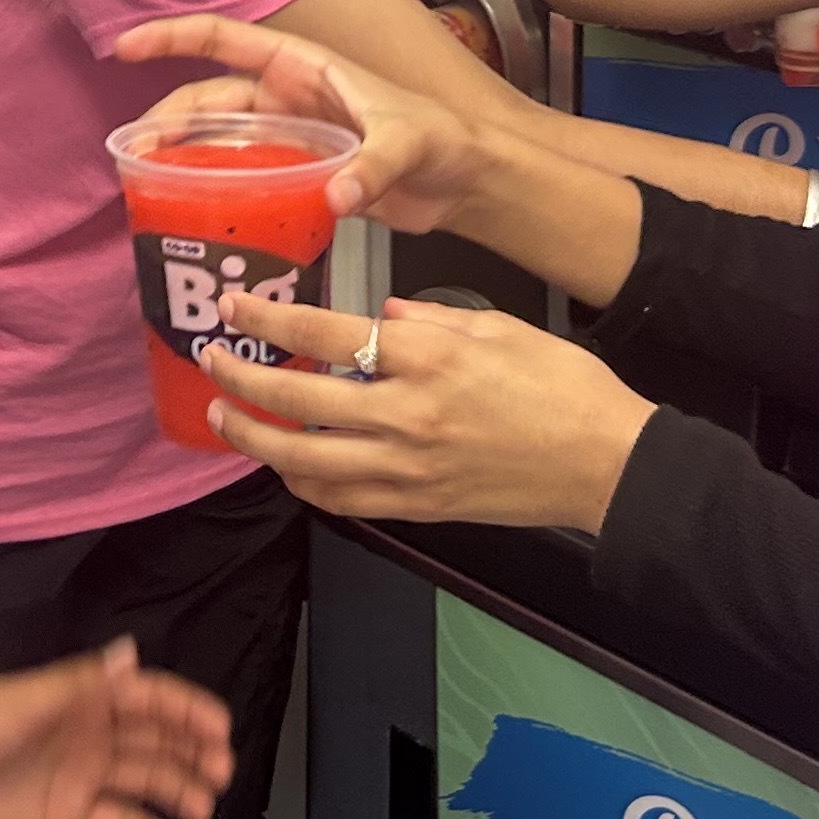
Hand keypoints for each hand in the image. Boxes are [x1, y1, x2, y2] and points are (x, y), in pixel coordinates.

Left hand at [0, 640, 236, 818]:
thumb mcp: (24, 702)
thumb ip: (81, 684)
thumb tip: (132, 653)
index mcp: (82, 698)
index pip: (147, 698)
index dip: (186, 711)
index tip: (221, 729)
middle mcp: (90, 735)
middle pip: (155, 741)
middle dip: (193, 754)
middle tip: (222, 774)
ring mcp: (81, 777)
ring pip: (144, 783)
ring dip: (176, 792)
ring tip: (201, 811)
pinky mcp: (66, 818)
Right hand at [114, 15, 500, 235]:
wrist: (468, 180)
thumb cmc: (446, 139)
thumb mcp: (410, 142)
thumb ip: (374, 166)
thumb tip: (338, 194)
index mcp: (305, 67)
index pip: (225, 40)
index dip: (172, 38)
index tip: (125, 47)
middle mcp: (288, 97)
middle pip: (209, 100)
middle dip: (166, 118)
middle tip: (132, 149)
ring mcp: (290, 137)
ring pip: (219, 142)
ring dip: (183, 158)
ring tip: (146, 183)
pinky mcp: (298, 176)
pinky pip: (243, 179)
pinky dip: (216, 192)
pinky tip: (193, 214)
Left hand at [203, 293, 655, 535]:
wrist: (607, 463)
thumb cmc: (565, 387)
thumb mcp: (499, 327)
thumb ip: (430, 318)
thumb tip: (380, 318)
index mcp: (426, 359)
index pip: (323, 335)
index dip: (268, 322)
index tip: (236, 311)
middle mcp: (406, 415)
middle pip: (296, 400)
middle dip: (240, 381)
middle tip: (212, 363)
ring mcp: (409, 468)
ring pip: (305, 462)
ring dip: (256, 441)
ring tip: (227, 419)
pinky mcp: (419, 506)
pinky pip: (343, 501)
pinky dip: (306, 485)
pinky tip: (290, 467)